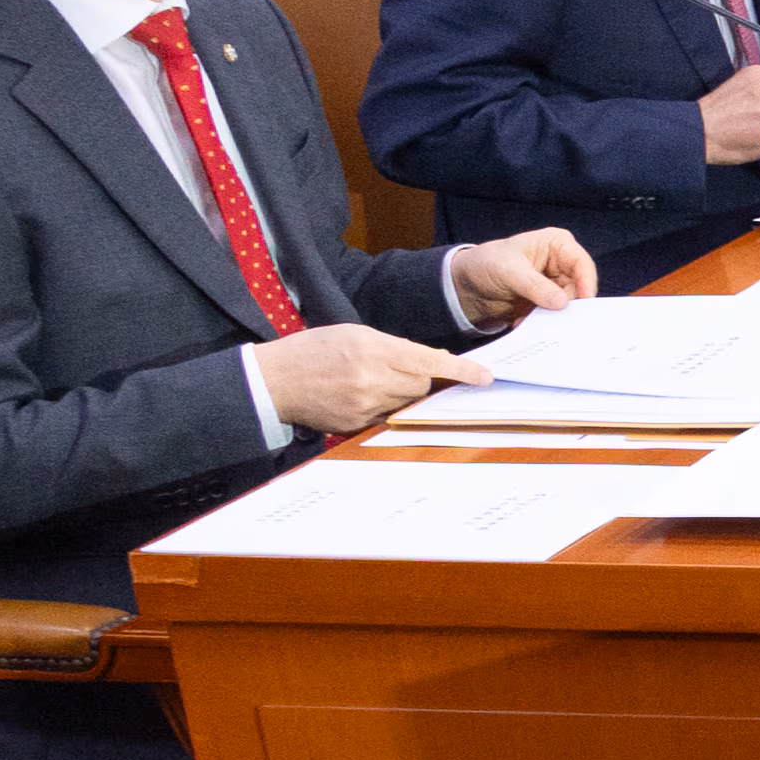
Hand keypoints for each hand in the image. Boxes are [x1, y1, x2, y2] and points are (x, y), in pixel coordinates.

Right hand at [257, 323, 481, 434]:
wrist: (273, 381)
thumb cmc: (313, 350)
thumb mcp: (353, 334)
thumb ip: (394, 347)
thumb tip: (431, 363)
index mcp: (371, 350)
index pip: (428, 362)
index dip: (461, 370)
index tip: (486, 377)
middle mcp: (371, 380)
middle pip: (422, 385)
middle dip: (420, 378)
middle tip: (400, 369)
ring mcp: (364, 406)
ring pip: (406, 402)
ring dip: (402, 392)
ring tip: (373, 380)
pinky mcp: (356, 424)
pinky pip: (387, 416)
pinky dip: (385, 406)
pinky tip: (362, 396)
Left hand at [441, 228, 594, 328]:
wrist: (466, 284)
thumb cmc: (486, 263)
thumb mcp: (509, 272)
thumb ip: (535, 286)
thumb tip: (561, 302)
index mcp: (557, 244)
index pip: (581, 264)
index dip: (586, 283)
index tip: (583, 303)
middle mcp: (561, 263)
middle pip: (579, 286)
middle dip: (569, 304)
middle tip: (560, 319)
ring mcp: (555, 283)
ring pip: (569, 303)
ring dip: (554, 315)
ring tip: (538, 321)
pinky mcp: (548, 300)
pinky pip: (556, 314)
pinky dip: (544, 321)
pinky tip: (526, 322)